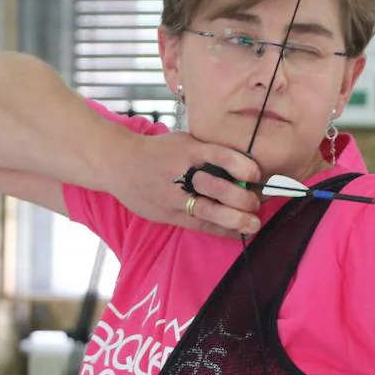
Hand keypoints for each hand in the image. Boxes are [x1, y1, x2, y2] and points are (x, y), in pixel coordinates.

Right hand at [115, 132, 264, 237]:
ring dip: (233, 220)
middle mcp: (180, 173)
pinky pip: (197, 225)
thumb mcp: (184, 142)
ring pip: (206, 211)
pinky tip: (236, 233)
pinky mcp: (166, 214)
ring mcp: (172, 196)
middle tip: (256, 203)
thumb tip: (248, 167)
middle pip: (214, 186)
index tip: (256, 175)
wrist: (118, 164)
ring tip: (253, 225)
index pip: (219, 155)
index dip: (241, 166)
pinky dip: (219, 229)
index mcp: (188, 149)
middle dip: (240, 198)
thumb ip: (210, 152)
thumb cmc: (159, 152)